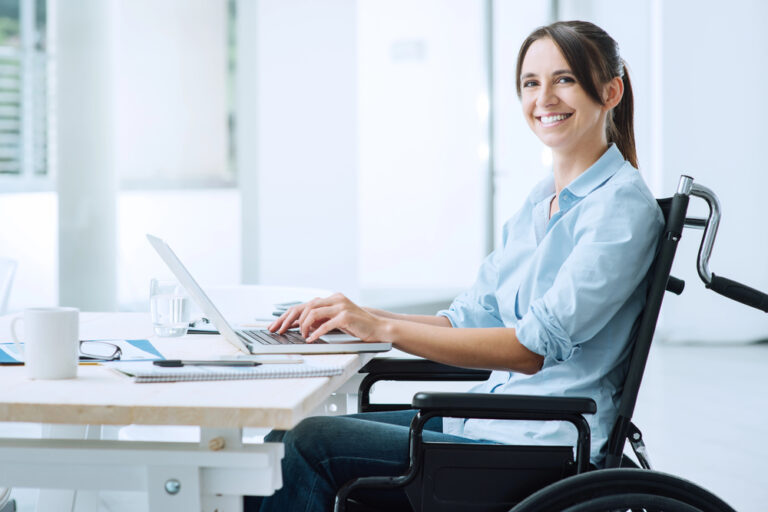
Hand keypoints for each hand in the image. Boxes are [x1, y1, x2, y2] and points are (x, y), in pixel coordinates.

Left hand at [268, 293, 384, 342]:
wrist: (377, 328)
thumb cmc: (356, 325)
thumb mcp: (335, 320)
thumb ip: (320, 319)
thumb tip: (300, 325)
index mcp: (331, 298)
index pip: (303, 304)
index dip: (287, 315)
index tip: (276, 325)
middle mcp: (335, 299)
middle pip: (305, 306)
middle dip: (289, 320)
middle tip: (280, 331)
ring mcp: (341, 306)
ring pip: (313, 313)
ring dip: (304, 326)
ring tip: (302, 336)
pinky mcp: (346, 316)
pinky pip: (326, 324)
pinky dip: (316, 332)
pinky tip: (311, 339)